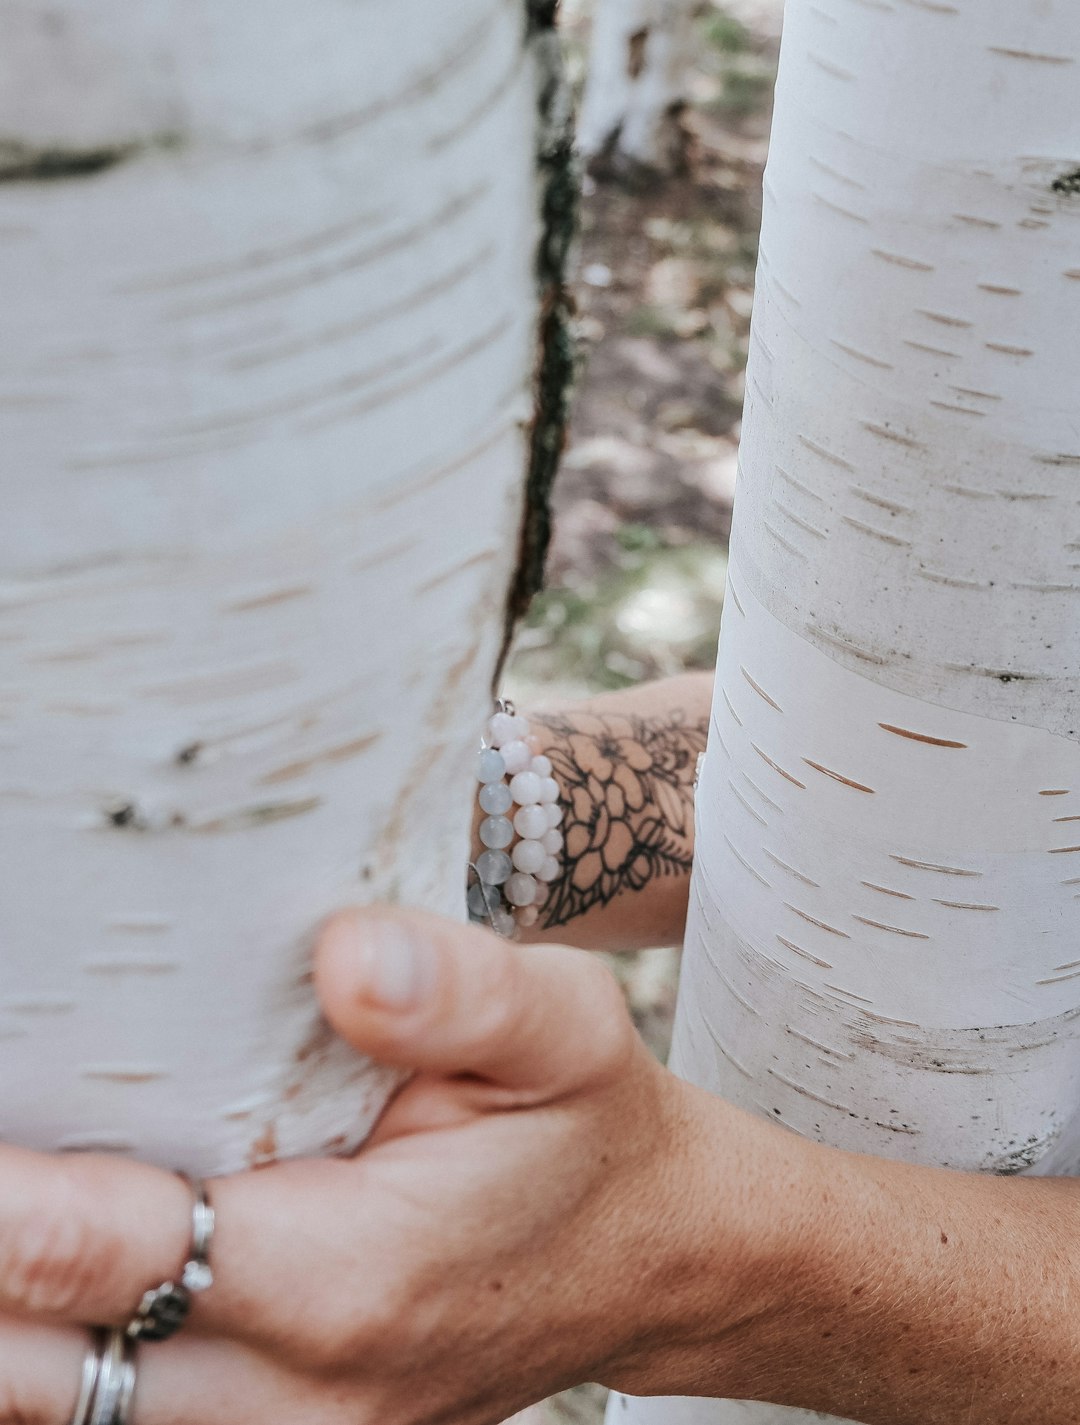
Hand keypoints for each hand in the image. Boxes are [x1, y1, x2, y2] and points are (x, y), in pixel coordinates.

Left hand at [0, 907, 723, 1423]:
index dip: (4, 1199)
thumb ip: (461, 991)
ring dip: (4, 1323)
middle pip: (45, 1371)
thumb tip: (343, 956)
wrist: (647, 1255)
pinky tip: (42, 1280)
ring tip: (3, 1199)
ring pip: (65, 1412)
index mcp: (352, 1276)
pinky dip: (52, 1359)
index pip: (112, 1254)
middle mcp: (296, 1391)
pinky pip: (117, 1421)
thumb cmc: (586, 1128)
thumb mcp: (564, 1028)